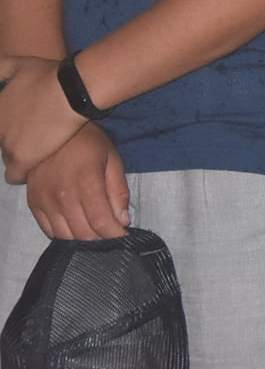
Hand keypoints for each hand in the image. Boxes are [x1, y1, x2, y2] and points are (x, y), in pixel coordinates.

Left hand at [0, 56, 86, 181]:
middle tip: (33, 135)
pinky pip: (13, 176)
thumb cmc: (50, 76)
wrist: (72, 91)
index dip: (8, 127)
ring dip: (20, 155)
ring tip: (37, 149)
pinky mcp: (23, 159)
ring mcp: (8, 145)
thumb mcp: (20, 64)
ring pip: (7, 158)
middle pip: (2, 143)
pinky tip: (31, 167)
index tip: (23, 125)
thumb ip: (1, 67)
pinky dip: (19, 174)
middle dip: (14, 140)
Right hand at [25, 125, 128, 239]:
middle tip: (112, 237)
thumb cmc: (89, 143)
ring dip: (83, 240)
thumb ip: (118, 191)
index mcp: (86, 183)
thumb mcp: (112, 160)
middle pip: (83, 233)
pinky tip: (76, 229)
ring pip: (65, 236)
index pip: (101, 221)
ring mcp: (45, 201)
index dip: (114, 235)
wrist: (52, 129)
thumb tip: (123, 220)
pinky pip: (48, 230)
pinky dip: (64, 235)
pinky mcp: (34, 203)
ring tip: (96, 235)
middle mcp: (62, 196)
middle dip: (101, 240)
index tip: (125, 238)